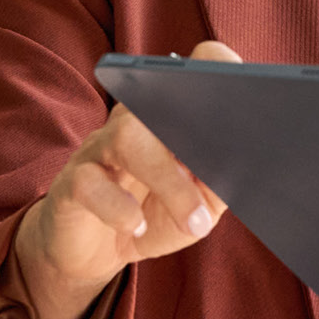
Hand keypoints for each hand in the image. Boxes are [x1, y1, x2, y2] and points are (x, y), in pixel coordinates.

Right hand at [12, 40, 233, 318]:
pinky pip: (89, 182)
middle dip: (197, 131)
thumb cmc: (154, 215)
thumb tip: (244, 170)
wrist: (95, 251)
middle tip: (225, 169)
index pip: (186, 73)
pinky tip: (138, 224)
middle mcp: (133, 122)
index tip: (247, 96)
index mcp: (166, 118)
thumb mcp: (199, 204)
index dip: (214, 68)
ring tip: (195, 221)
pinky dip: (119, 207)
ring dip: (169, 182)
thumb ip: (221, 184)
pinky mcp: (71, 183)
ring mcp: (99, 148)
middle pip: (160, 101)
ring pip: (128, 138)